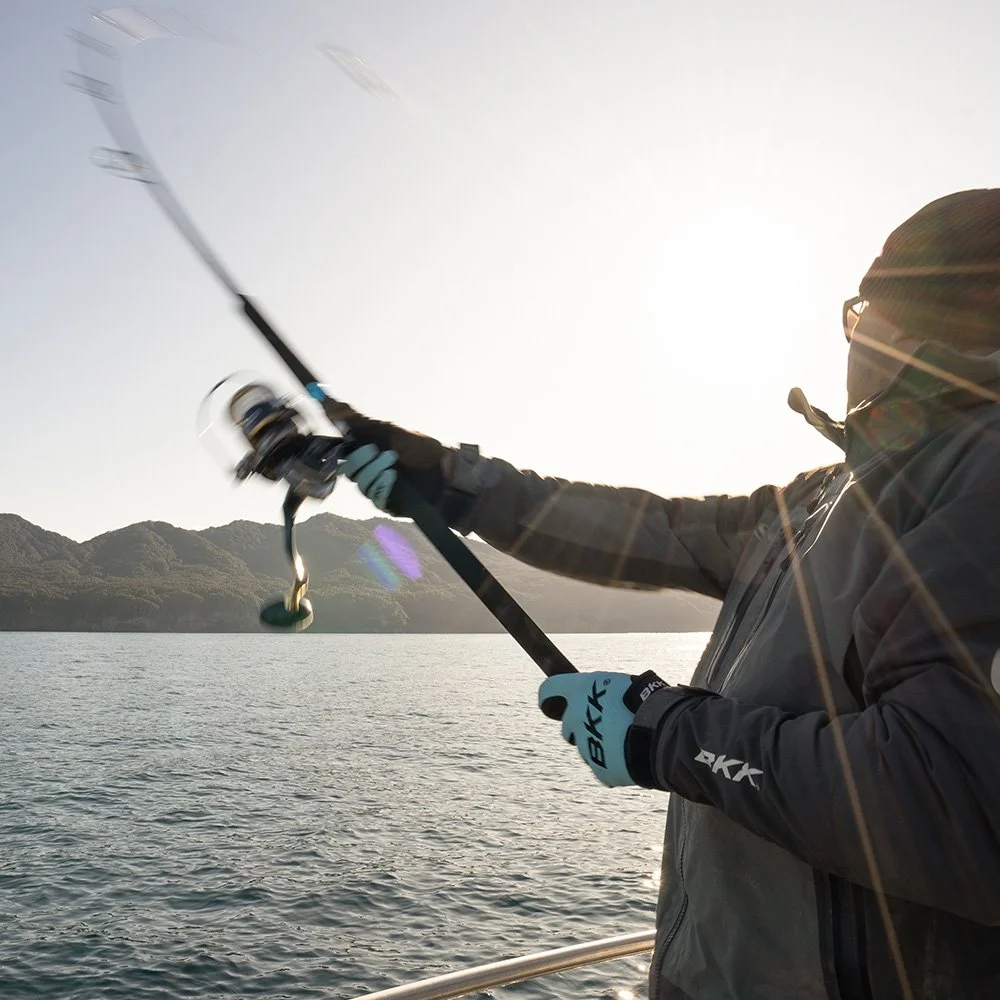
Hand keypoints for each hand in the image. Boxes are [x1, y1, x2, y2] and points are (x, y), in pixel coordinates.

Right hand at [338, 412, 448, 516]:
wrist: (446, 469)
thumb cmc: (420, 448)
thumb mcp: (387, 430)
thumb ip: (356, 419)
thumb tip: (328, 400)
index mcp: (368, 453)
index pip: (343, 451)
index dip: (338, 445)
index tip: (340, 437)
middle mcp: (371, 472)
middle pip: (349, 470)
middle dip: (360, 459)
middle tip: (374, 450)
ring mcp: (379, 489)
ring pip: (361, 484)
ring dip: (374, 470)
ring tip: (391, 459)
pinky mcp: (389, 504)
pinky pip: (375, 497)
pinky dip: (382, 484)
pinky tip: (392, 477)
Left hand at [538, 670, 665, 786]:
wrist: (664, 733)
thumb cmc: (648, 700)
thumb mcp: (623, 682)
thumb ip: (602, 690)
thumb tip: (600, 694)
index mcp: (581, 690)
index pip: (548, 690)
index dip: (549, 696)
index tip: (551, 702)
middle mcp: (576, 717)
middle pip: (567, 723)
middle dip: (580, 723)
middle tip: (604, 722)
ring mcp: (586, 745)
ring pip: (585, 745)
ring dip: (599, 742)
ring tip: (626, 738)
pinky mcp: (599, 768)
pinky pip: (601, 765)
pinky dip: (612, 762)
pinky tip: (631, 754)